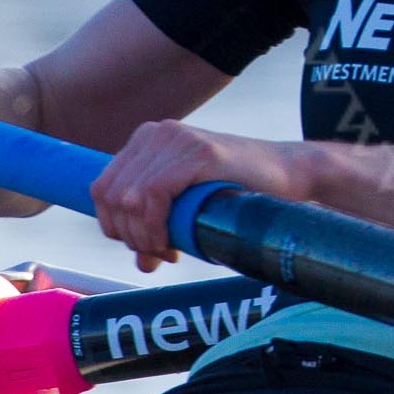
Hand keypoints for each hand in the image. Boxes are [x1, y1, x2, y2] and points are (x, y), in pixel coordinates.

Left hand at [91, 121, 311, 271]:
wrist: (290, 174)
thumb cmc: (242, 191)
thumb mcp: (188, 200)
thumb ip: (160, 219)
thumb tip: (140, 260)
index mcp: (149, 139)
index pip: (102, 189)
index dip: (115, 227)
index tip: (145, 248)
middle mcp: (158, 133)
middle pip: (111, 196)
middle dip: (129, 236)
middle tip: (159, 254)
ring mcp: (177, 139)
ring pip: (127, 199)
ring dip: (142, 236)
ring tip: (168, 250)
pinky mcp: (197, 153)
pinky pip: (150, 196)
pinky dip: (153, 227)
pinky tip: (170, 242)